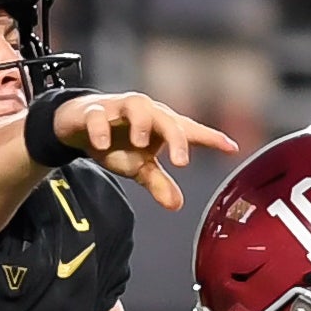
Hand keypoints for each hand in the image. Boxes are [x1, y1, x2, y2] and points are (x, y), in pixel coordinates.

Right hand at [46, 91, 237, 209]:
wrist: (79, 124)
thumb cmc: (117, 141)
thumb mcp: (139, 167)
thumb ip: (158, 183)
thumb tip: (176, 205)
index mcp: (161, 126)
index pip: (190, 131)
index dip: (211, 138)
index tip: (231, 148)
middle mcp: (145, 113)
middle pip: (167, 118)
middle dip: (176, 138)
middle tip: (181, 162)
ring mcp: (119, 109)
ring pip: (136, 105)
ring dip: (141, 123)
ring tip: (140, 143)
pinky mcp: (93, 111)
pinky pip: (97, 115)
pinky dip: (100, 127)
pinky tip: (102, 144)